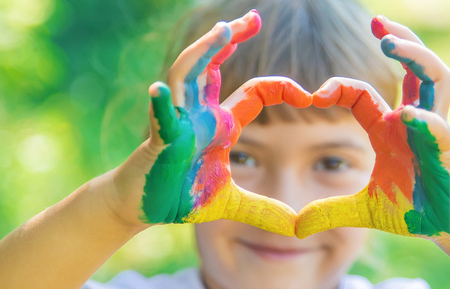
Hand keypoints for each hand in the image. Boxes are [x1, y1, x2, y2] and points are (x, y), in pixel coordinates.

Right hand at [106, 11, 310, 235]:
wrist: (144, 206)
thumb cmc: (181, 195)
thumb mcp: (231, 204)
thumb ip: (263, 210)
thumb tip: (296, 226)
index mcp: (219, 124)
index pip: (254, 93)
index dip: (278, 87)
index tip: (305, 91)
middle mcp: (199, 114)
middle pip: (214, 66)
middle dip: (230, 40)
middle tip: (253, 17)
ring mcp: (177, 123)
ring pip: (187, 77)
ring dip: (202, 54)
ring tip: (222, 31)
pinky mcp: (159, 141)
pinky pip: (160, 119)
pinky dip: (160, 104)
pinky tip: (160, 89)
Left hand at [296, 15, 449, 238]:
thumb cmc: (415, 211)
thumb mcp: (364, 210)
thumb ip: (331, 212)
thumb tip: (296, 226)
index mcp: (390, 129)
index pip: (363, 94)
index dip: (340, 87)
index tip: (315, 94)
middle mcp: (413, 120)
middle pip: (412, 67)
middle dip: (398, 41)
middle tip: (376, 22)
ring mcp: (436, 129)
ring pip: (435, 77)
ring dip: (415, 56)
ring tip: (389, 40)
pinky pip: (440, 125)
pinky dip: (426, 119)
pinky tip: (408, 115)